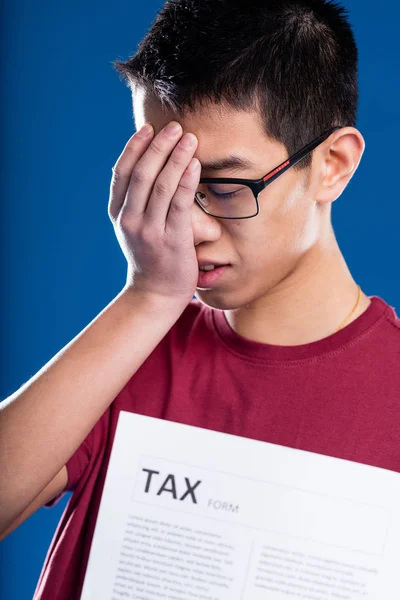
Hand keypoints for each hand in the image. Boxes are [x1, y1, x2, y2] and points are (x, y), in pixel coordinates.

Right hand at [108, 121, 200, 306]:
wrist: (155, 294)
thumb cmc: (151, 257)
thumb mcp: (135, 228)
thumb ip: (136, 201)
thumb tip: (149, 167)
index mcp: (119, 214)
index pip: (123, 173)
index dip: (135, 147)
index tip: (149, 128)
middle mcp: (130, 220)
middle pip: (142, 174)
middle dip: (158, 146)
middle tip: (175, 126)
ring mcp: (149, 230)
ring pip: (161, 185)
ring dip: (175, 157)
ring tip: (189, 137)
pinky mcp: (172, 239)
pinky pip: (179, 203)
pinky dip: (186, 180)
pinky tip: (194, 163)